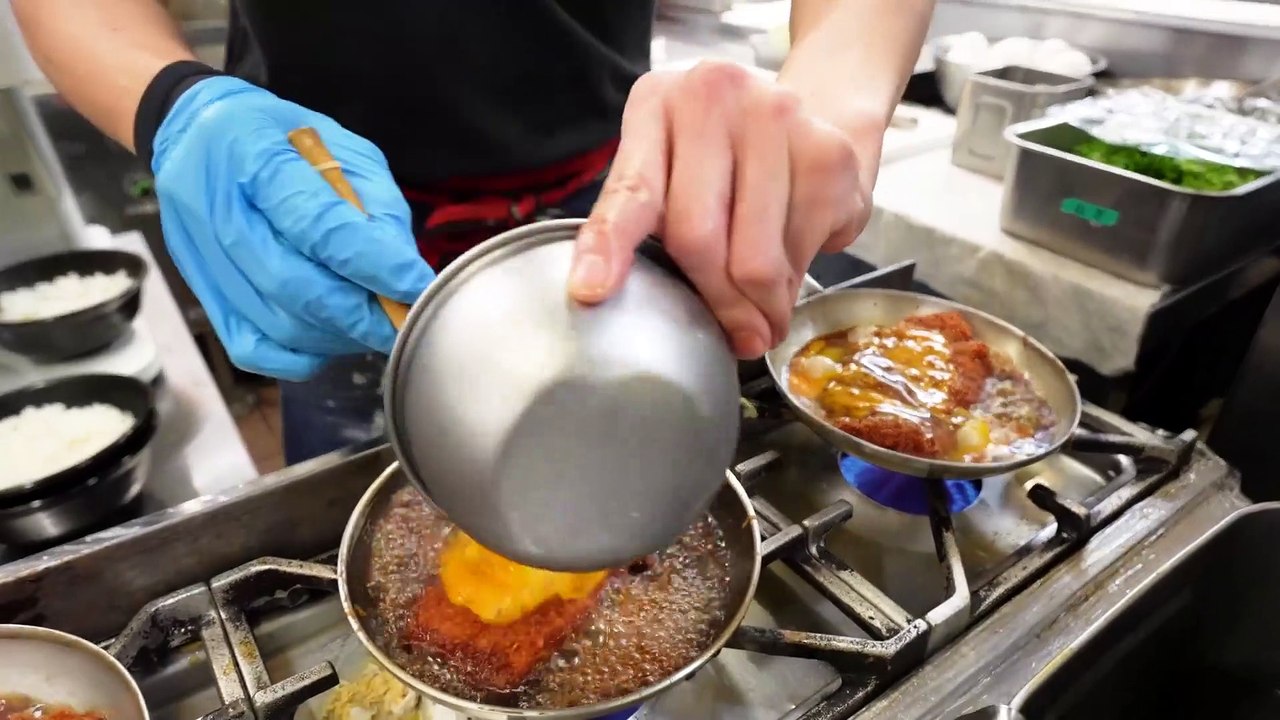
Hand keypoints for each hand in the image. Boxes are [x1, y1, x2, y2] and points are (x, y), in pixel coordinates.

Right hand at [151, 76, 433, 380]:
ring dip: (335, 335)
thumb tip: (403, 271)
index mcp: (252, 154)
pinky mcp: (200, 291)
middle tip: (400, 324)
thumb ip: (374, 205)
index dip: (372, 264)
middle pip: (294, 284)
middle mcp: (217, 208)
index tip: (414, 288)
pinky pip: (250, 347)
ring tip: (370, 327)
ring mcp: (202, 257)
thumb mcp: (340, 146)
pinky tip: (328, 338)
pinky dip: (297, 356)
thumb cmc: (282, 139)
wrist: (195, 135)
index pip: (317, 225)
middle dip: (358, 314)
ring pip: (276, 324)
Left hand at [567, 61, 878, 358]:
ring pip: (755, 260)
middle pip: (697, 238)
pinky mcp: (827, 154)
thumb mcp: (669, 165)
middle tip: (734, 333)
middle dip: (715, 302)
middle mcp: (716, 98)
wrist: (811, 113)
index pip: (631, 189)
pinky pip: (800, 254)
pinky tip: (792, 264)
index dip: (610, 245)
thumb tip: (617, 300)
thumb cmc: (723, 155)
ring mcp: (778, 119)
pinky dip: (794, 283)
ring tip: (764, 310)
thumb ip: (645, 223)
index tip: (592, 291)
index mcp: (658, 104)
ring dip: (761, 306)